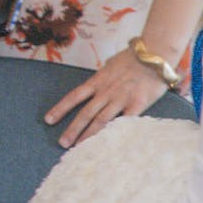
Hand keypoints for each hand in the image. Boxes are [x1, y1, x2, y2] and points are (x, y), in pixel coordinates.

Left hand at [45, 47, 170, 147]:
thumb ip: (102, 77)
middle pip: (85, 113)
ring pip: (101, 121)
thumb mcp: (110, 65)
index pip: (74, 97)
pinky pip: (125, 122)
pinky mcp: (137, 105)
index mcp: (97, 81)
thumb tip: (96, 82)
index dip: (60, 109)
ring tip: (79, 148)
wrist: (154, 55)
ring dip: (89, 135)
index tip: (48, 120)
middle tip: (62, 143)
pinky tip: (108, 145)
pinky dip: (115, 133)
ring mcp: (121, 99)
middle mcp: (106, 92)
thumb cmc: (133, 57)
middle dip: (72, 129)